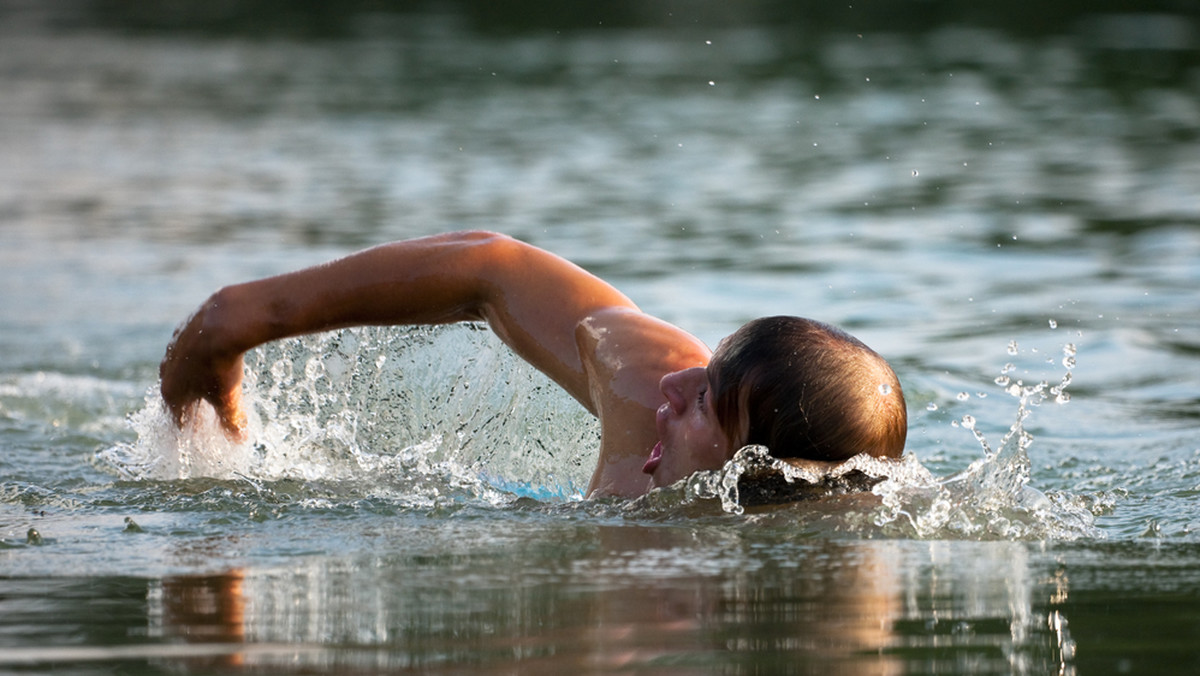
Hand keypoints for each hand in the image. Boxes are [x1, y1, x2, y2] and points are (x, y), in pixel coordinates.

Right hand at [159, 299, 248, 438]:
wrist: (222, 323)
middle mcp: (166, 370)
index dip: (189, 429)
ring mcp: (172, 348)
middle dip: (190, 404)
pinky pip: (189, 347)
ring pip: (180, 368)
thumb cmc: (222, 366)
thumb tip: (240, 439)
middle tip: (203, 410)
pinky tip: (211, 354)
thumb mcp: (229, 398)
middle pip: (176, 393)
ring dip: (192, 378)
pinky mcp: (183, 329)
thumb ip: (232, 421)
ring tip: (207, 382)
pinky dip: (198, 355)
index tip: (197, 434)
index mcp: (171, 392)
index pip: (176, 419)